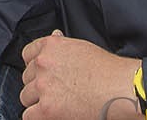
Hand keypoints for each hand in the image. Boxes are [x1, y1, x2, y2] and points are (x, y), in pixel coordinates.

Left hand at [19, 32, 141, 119]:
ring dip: (37, 101)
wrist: (121, 89)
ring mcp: (43, 86)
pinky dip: (38, 117)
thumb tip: (54, 35)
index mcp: (50, 46)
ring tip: (55, 104)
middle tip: (53, 92)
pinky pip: (29, 115)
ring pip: (25, 96)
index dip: (34, 66)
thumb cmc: (108, 69)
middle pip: (26, 77)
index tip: (40, 73)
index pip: (27, 54)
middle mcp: (43, 64)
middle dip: (37, 85)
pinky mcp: (47, 109)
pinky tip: (51, 115)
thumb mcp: (81, 47)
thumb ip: (62, 45)